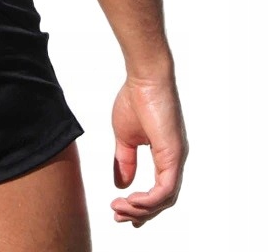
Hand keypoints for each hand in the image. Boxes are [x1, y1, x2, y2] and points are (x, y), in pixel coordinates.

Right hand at [110, 73, 188, 226]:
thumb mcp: (124, 136)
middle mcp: (174, 161)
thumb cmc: (135, 99)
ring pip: (165, 199)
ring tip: (119, 208)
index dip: (141, 206)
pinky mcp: (174, 155)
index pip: (158, 191)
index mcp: (164, 156)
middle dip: (139, 213)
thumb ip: (124, 160)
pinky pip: (166, 188)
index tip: (120, 212)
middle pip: (162, 200)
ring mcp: (176, 159)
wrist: (144, 78)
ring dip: (142, 209)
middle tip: (118, 216)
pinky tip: (132, 200)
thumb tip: (121, 185)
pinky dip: (150, 200)